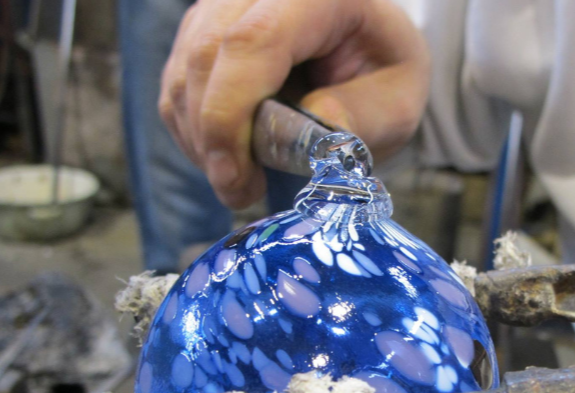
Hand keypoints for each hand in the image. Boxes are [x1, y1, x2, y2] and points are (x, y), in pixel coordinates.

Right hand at [159, 0, 429, 207]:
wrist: (367, 52)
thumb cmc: (383, 75)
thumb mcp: (397, 102)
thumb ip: (362, 115)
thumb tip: (313, 135)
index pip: (255, 41)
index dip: (231, 113)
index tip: (235, 177)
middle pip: (206, 55)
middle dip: (213, 137)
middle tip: (241, 191)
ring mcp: (225, 4)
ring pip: (183, 72)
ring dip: (201, 139)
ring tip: (242, 179)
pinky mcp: (202, 27)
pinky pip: (177, 82)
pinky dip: (195, 129)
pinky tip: (230, 155)